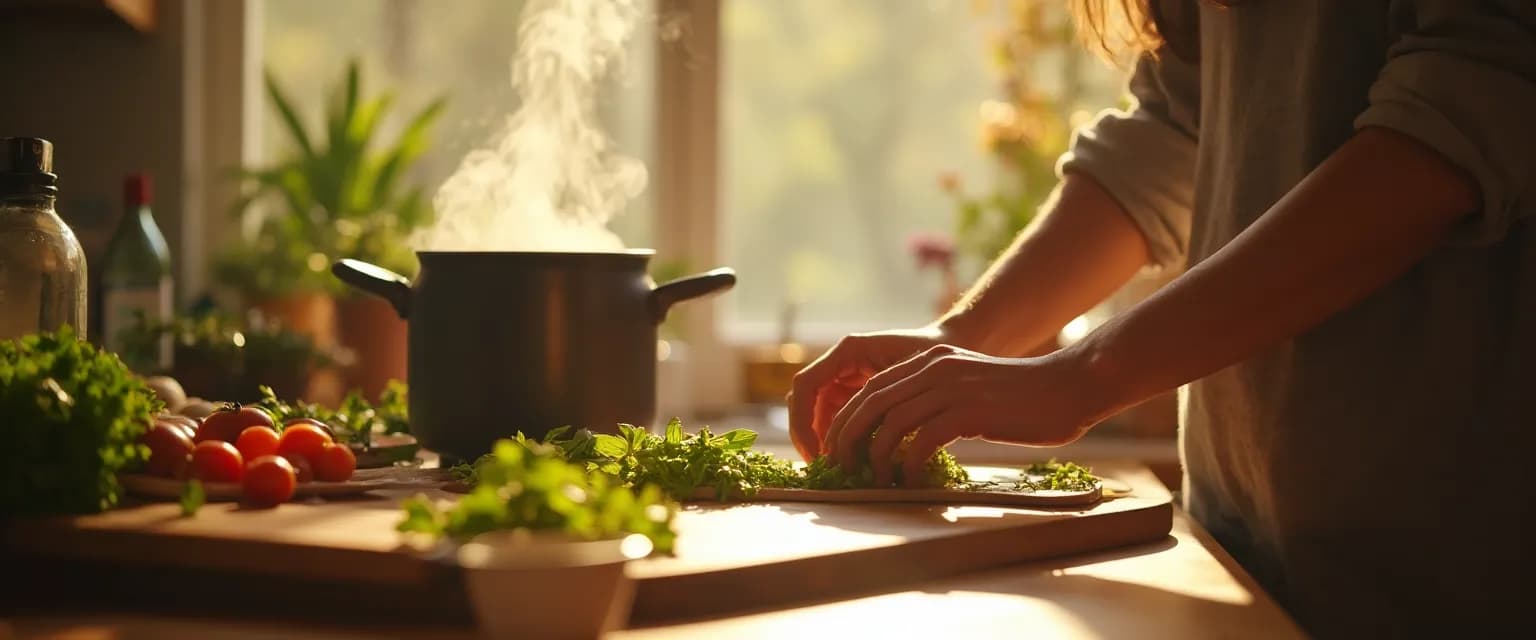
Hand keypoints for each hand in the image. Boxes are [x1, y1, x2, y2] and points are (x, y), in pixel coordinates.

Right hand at [786, 327, 947, 460]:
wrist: (953, 345)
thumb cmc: (935, 354)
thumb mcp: (911, 374)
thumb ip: (882, 398)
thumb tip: (857, 435)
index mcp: (847, 351)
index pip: (805, 386)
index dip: (803, 421)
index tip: (816, 452)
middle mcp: (840, 364)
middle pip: (804, 402)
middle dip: (807, 436)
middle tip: (821, 468)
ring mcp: (846, 379)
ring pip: (818, 415)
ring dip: (823, 442)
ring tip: (837, 469)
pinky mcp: (857, 394)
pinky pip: (837, 420)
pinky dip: (841, 441)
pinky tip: (853, 461)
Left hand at [822, 344, 1108, 486]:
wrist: (1068, 388)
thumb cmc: (1023, 398)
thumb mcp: (970, 387)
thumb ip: (938, 399)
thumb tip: (905, 435)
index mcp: (931, 360)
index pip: (872, 388)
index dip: (848, 418)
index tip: (837, 448)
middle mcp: (935, 368)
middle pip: (872, 402)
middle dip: (848, 437)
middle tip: (840, 467)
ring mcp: (951, 387)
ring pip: (891, 423)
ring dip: (876, 457)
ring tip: (875, 480)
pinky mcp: (969, 411)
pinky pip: (924, 441)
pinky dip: (910, 465)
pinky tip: (912, 482)